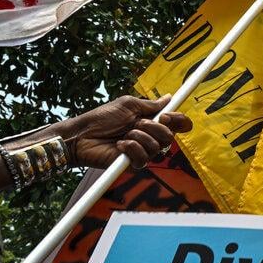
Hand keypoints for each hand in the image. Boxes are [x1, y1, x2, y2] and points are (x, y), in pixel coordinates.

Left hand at [57, 95, 192, 168]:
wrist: (83, 134)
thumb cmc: (101, 118)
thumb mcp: (127, 105)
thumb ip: (150, 104)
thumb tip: (169, 98)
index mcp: (151, 122)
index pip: (176, 124)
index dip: (178, 121)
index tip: (168, 116)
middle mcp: (150, 137)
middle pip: (170, 136)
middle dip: (154, 127)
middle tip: (137, 123)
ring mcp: (143, 151)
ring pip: (157, 147)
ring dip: (139, 136)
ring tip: (124, 134)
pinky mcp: (134, 164)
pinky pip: (144, 157)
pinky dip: (132, 148)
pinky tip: (120, 145)